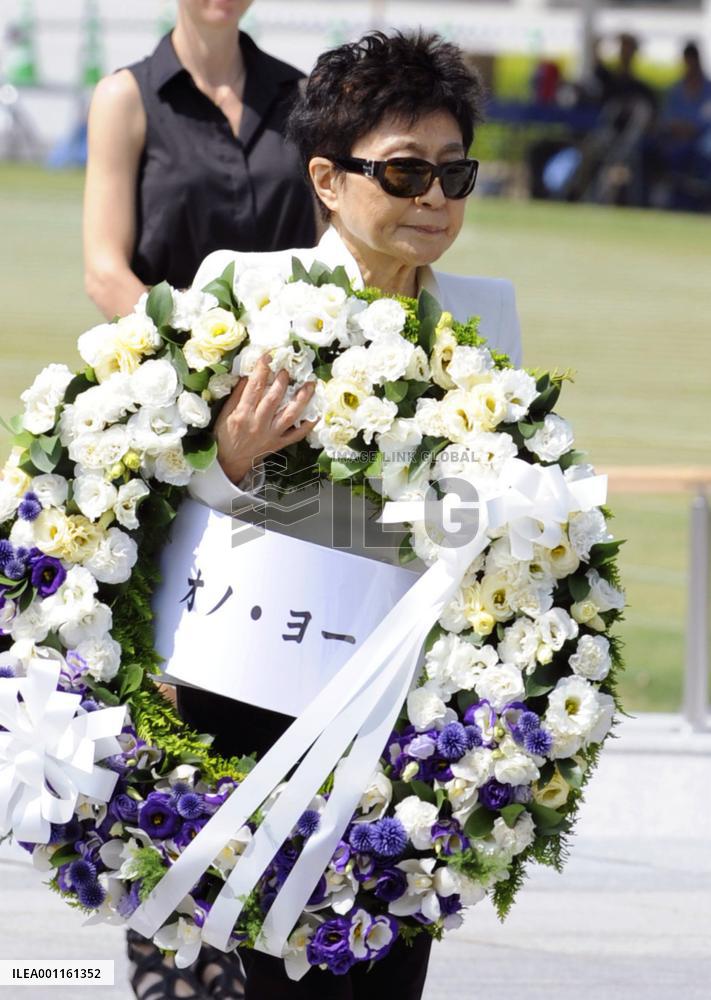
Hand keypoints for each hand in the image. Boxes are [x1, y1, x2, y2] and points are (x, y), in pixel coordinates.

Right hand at [214, 354, 317, 484]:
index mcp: (242, 414)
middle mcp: (258, 424)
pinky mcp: (279, 443)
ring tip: (310, 384)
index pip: (254, 387)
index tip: (267, 356)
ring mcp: (271, 434)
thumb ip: (238, 394)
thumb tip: (250, 375)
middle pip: (274, 398)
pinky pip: (297, 434)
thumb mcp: (225, 414)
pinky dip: (308, 424)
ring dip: (302, 398)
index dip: (262, 369)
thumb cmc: (226, 435)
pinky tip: (317, 413)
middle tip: (287, 369)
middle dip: (282, 381)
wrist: (230, 461)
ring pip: (290, 414)